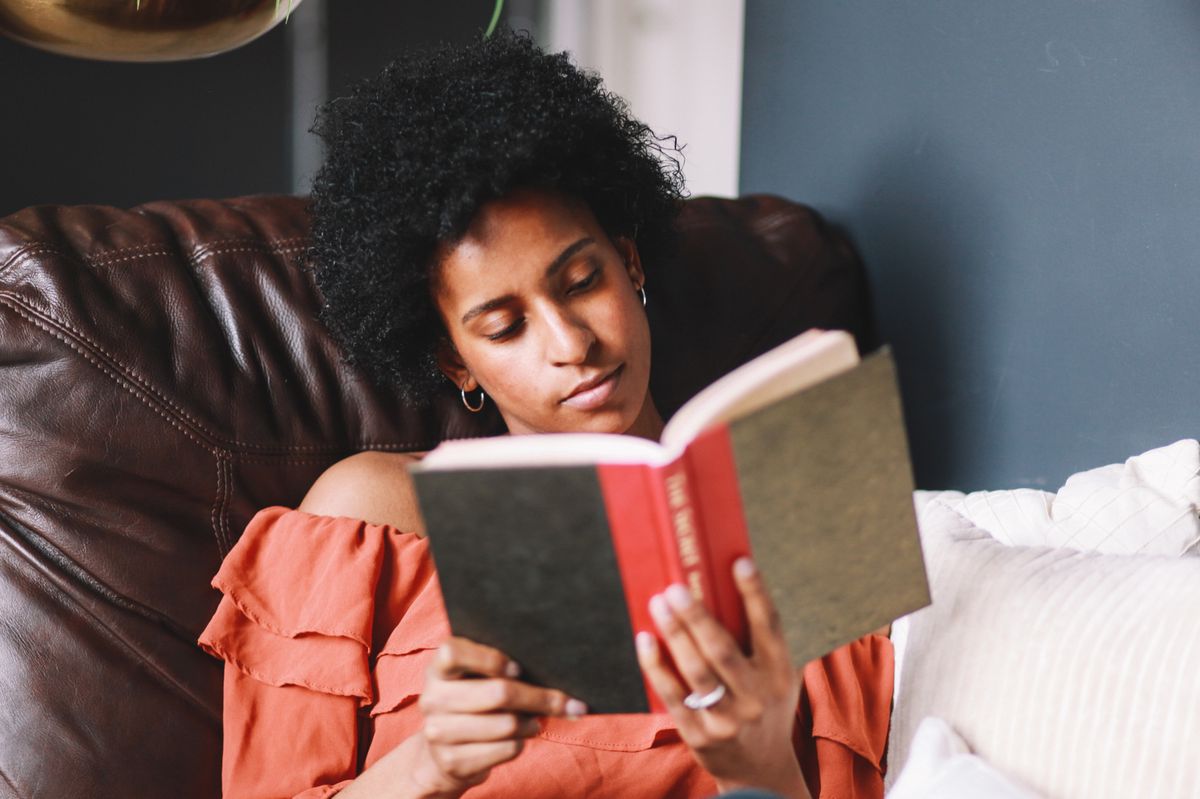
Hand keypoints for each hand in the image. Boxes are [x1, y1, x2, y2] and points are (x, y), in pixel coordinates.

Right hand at [402, 637, 586, 798]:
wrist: (440, 750)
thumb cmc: (472, 700)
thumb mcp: (473, 677)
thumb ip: (497, 665)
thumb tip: (552, 666)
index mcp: (437, 669)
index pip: (454, 653)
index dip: (490, 660)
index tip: (519, 668)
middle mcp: (432, 699)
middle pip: (498, 693)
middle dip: (539, 697)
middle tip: (565, 701)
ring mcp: (439, 732)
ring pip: (507, 724)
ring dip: (531, 723)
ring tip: (536, 720)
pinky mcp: (452, 761)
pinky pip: (506, 749)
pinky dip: (521, 743)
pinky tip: (521, 737)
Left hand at [635, 559, 809, 798]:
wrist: (760, 769)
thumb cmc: (763, 703)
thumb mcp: (775, 675)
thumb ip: (755, 639)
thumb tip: (719, 581)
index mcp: (779, 672)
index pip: (769, 626)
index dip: (755, 593)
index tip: (740, 562)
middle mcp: (757, 696)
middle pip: (723, 650)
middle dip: (697, 617)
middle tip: (676, 587)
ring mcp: (728, 719)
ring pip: (697, 672)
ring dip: (674, 634)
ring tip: (658, 603)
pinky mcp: (700, 736)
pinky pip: (673, 697)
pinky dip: (656, 667)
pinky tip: (645, 640)